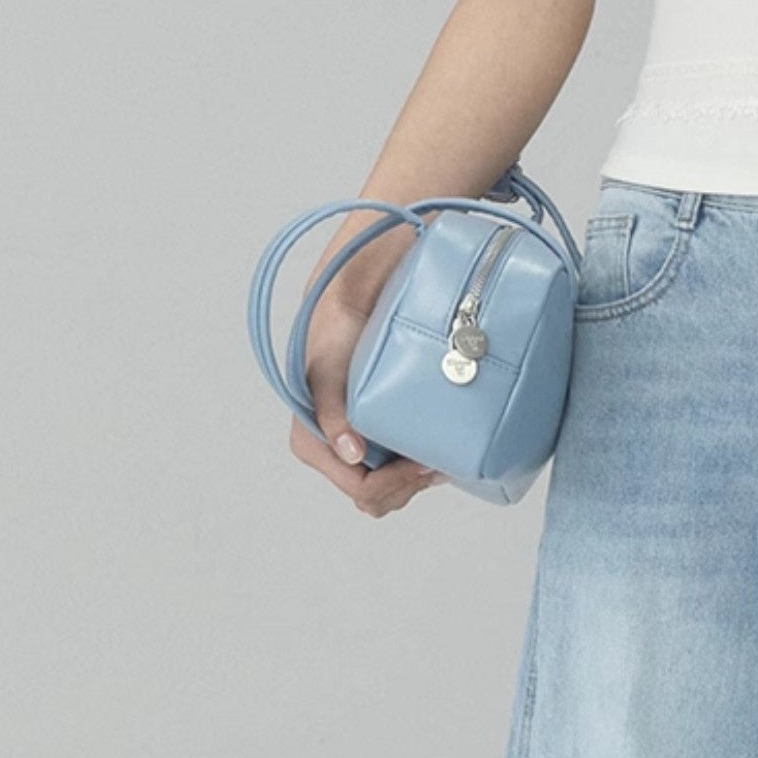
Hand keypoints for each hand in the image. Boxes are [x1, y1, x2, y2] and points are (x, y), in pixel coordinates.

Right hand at [291, 228, 443, 519]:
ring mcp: (365, 428)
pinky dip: (425, 459)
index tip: (421, 465)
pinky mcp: (388, 416)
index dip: (388, 484)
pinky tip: (444, 443)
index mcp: (313, 427)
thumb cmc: (344, 303)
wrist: (375, 265)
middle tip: (438, 461)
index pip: (352, 483)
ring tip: (444, 452)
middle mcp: (338, 434)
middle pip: (374, 493)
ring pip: (392, 482)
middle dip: (405, 485)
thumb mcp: (331, 351)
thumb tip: (350, 452)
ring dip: (417, 477)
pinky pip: (405, 457)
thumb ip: (330, 403)